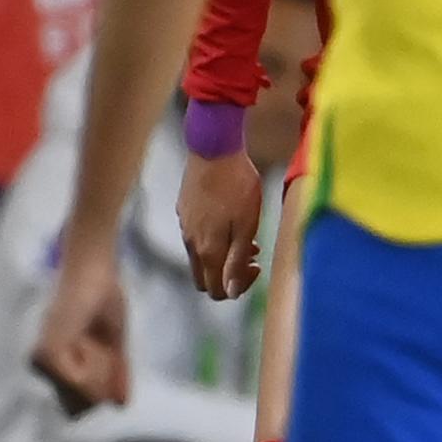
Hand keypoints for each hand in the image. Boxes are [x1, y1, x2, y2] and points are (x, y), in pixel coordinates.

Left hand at [31, 241, 129, 413]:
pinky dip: (93, 365)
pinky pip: (80, 383)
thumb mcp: (115, 344)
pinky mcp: (47, 355)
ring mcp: (41, 362)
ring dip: (99, 371)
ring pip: (82, 395)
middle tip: (101, 349)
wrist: (95, 273)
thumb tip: (121, 406)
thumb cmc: (104, 300)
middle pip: (82, 405)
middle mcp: (41, 366)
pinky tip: (88, 340)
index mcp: (56, 364)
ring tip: (93, 340)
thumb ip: (117, 374)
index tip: (108, 357)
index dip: (102, 390)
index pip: (80, 405)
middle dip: (102, 383)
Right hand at [177, 148, 264, 298]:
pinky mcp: (184, 210)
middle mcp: (190, 242)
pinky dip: (215, 239)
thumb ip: (236, 260)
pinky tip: (233, 223)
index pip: (215, 289)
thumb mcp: (246, 226)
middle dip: (228, 276)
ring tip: (249, 240)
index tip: (256, 267)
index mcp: (207, 250)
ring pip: (202, 256)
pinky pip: (197, 236)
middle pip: (205, 277)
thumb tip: (229, 292)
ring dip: (224, 256)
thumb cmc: (237, 186)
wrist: (214, 150)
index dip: (236, 288)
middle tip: (252, 259)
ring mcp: (184, 225)